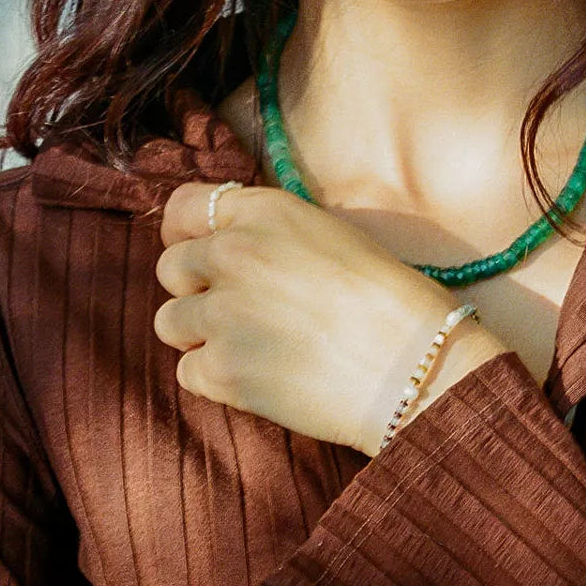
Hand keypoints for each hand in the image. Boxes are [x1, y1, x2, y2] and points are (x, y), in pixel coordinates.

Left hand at [154, 183, 506, 455]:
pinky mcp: (223, 371)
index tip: (202, 253)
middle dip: (195, 289)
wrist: (416, 363)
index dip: (188, 233)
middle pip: (170, 266)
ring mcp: (222, 312)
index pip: (183, 207)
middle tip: (234, 309)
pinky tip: (258, 377)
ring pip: (168, 322)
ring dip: (199, 336)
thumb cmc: (391, 299)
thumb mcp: (330, 235)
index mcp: (265, 210)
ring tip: (248, 346)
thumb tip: (231, 251)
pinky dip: (215, 378)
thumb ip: (273, 234)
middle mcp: (233, 252)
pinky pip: (187, 373)